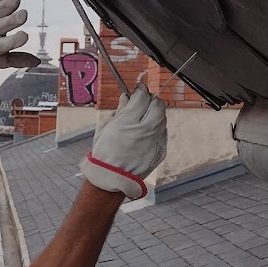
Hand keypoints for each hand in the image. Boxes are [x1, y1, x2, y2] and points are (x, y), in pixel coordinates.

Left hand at [0, 0, 40, 68]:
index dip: (14, 41)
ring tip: (17, 0)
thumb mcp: (2, 60)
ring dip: (8, 5)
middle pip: (1, 25)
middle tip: (24, 15)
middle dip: (12, 20)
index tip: (25, 36)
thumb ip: (19, 60)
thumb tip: (37, 62)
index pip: (4, 45)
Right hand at [81, 83, 166, 198]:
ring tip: (144, 118)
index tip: (138, 88)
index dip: (140, 90)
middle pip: (157, 105)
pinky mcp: (161, 151)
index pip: (141, 97)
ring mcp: (156, 141)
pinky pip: (163, 133)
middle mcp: (145, 130)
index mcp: (127, 123)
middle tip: (144, 101)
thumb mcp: (106, 128)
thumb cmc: (104, 152)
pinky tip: (147, 133)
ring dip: (155, 114)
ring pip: (162, 119)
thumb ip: (119, 110)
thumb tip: (126, 96)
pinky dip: (157, 128)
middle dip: (151, 100)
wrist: (112, 178)